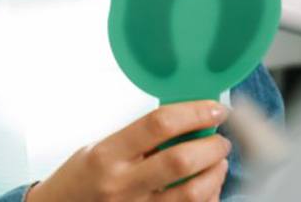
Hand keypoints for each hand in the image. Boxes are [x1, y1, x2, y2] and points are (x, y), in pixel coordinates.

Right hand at [25, 100, 230, 200]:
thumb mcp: (98, 148)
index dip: (192, 113)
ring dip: (215, 173)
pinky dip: (208, 197)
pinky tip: (209, 185)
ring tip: (219, 160)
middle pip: (180, 161)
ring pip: (193, 193)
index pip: (157, 125)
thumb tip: (181, 120)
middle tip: (221, 137)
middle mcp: (123, 184)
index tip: (213, 108)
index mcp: (108, 154)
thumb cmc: (79, 178)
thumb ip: (136, 138)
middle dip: (211, 146)